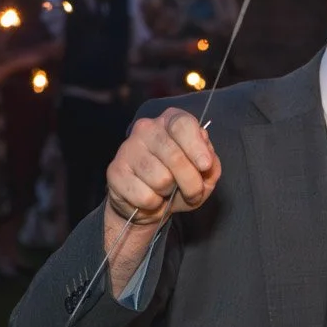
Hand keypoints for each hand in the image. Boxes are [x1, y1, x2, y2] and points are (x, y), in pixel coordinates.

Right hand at [106, 108, 220, 232]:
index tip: (205, 166)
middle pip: (175, 156)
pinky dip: (154, 205)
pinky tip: (150, 199)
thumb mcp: (204, 175)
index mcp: (170, 121)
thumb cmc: (180, 182)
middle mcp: (146, 129)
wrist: (148, 203)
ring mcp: (127, 149)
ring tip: (165, 192)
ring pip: (161, 179)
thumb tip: (207, 158)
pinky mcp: (115, 172)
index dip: (196, 147)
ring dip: (169, 194)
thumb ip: (211, 164)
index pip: (182, 124)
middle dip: (191, 182)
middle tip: (193, 193)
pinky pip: (144, 196)